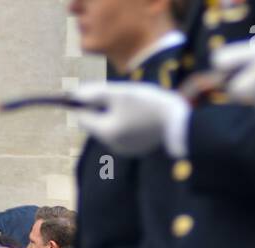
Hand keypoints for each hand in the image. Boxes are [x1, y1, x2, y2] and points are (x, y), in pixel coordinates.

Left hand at [73, 82, 190, 156]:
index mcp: (105, 132)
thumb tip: (74, 95)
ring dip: (116, 115)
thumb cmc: (148, 104)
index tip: (93, 91)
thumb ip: (95, 93)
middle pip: (96, 124)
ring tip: (134, 103)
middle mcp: (111, 145)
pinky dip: (128, 123)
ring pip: (111, 128)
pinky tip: (142, 114)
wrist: (181, 122)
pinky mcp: (138, 149)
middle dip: (103, 109)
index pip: (82, 117)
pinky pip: (125, 134)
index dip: (85, 103)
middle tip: (119, 95)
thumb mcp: (120, 93)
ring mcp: (125, 149)